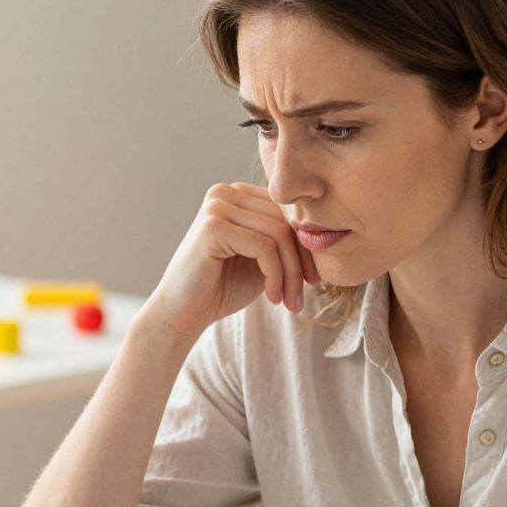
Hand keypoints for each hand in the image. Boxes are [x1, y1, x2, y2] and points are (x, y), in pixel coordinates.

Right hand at [141, 183, 318, 341]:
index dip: (306, 246)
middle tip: (300, 297)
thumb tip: (324, 231)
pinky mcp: (213, 225)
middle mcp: (226, 192)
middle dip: (301, 263)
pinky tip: (271, 297)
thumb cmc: (222, 288)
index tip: (312, 281)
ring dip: (290, 274)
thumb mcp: (263, 260)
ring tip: (288, 301)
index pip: (288, 211)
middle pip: (286, 220)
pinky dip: (276, 275)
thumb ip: (285, 240)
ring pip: (279, 234)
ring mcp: (217, 205)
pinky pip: (264, 247)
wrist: (182, 314)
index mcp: (239, 194)